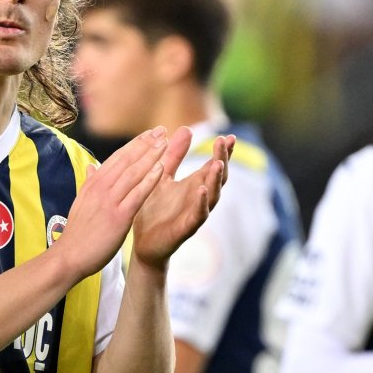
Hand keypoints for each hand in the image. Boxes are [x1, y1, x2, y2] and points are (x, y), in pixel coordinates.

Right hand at [49, 127, 167, 281]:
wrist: (69, 257)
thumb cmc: (77, 234)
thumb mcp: (81, 203)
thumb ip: (89, 184)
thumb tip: (91, 167)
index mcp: (93, 184)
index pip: (117, 158)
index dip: (134, 144)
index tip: (149, 133)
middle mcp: (101, 188)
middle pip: (127, 160)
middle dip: (145, 144)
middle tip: (162, 130)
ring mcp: (109, 201)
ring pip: (133, 173)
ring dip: (150, 156)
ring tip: (165, 142)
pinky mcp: (118, 216)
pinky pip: (137, 194)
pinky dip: (149, 180)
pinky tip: (161, 168)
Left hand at [130, 132, 231, 268]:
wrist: (142, 244)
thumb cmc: (154, 210)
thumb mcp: (162, 176)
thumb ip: (174, 155)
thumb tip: (186, 128)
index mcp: (194, 185)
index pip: (214, 165)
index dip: (223, 151)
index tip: (229, 135)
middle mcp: (199, 198)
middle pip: (218, 177)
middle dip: (222, 159)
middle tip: (224, 141)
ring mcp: (195, 213)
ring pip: (213, 195)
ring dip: (216, 179)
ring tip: (218, 163)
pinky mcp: (185, 228)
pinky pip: (198, 216)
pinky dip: (202, 203)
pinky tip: (202, 190)